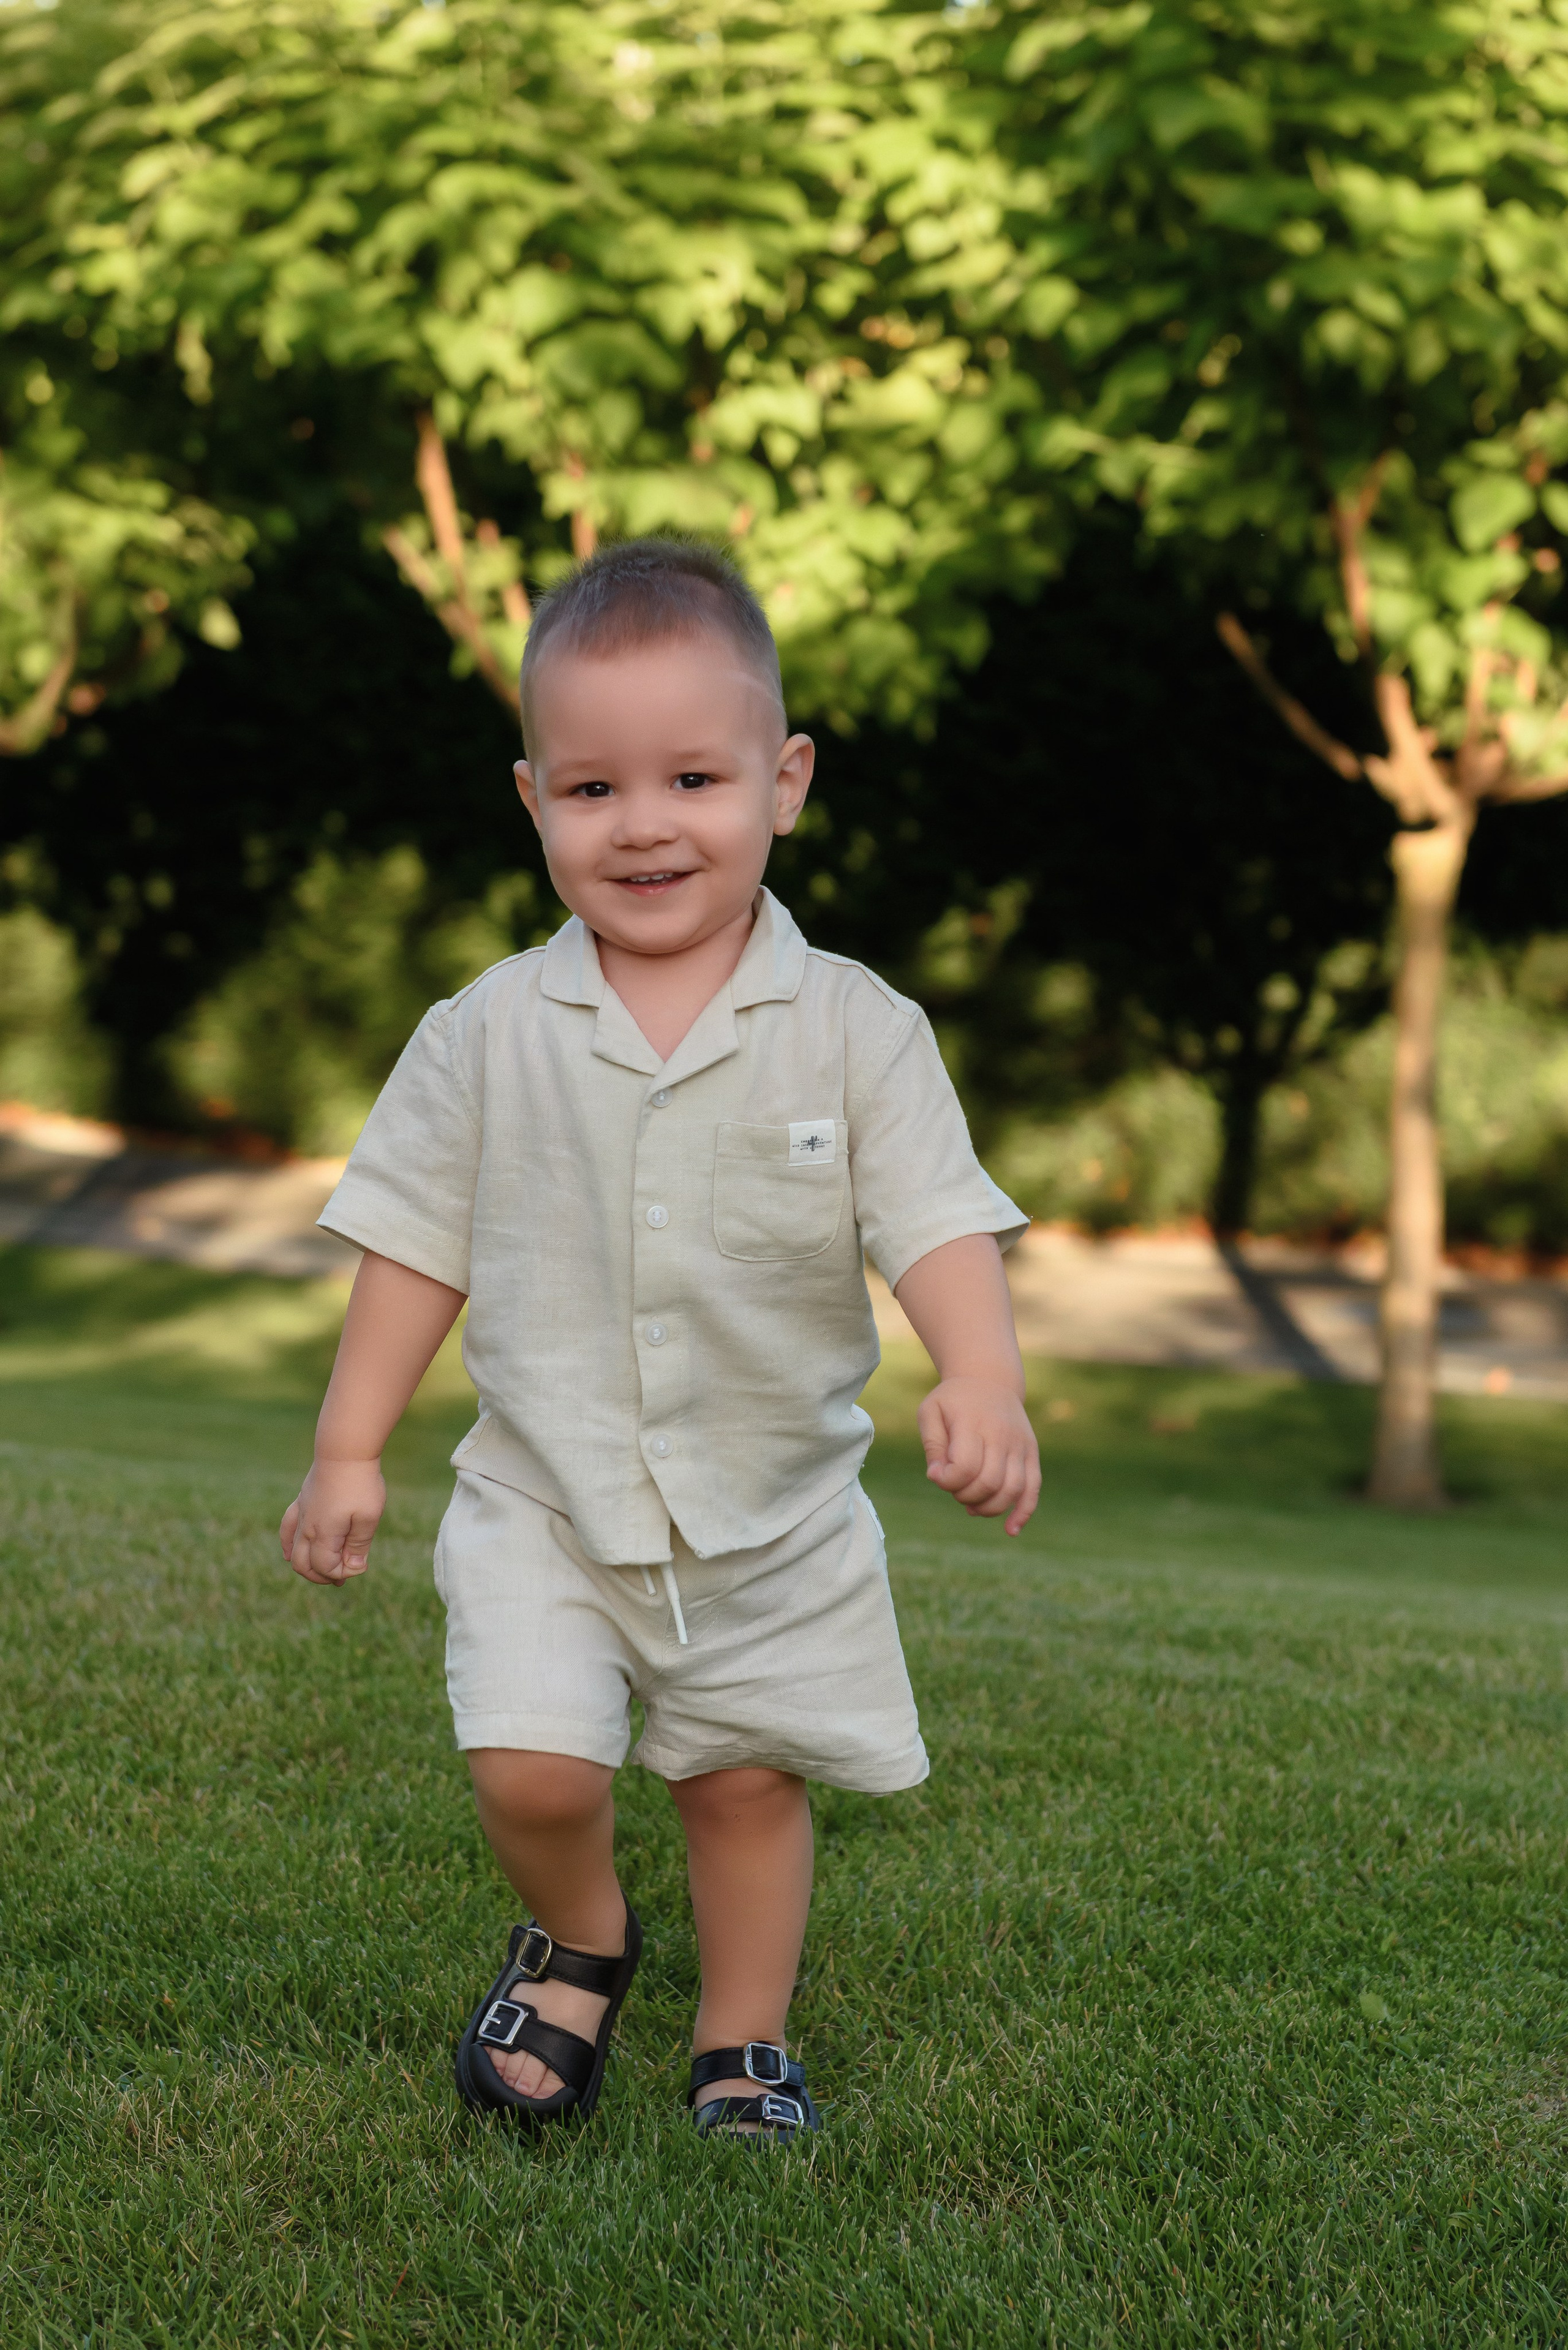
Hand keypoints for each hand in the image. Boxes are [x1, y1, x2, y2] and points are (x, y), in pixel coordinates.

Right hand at [279, 1457, 386, 1584]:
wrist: (344, 1449)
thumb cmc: (360, 1483)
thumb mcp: (369, 1517)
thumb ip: (359, 1546)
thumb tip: (353, 1569)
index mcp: (323, 1534)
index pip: (325, 1568)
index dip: (343, 1573)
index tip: (362, 1564)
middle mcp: (306, 1528)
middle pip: (304, 1566)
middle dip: (323, 1577)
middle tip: (344, 1577)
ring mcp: (301, 1515)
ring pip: (293, 1551)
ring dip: (308, 1565)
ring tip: (325, 1572)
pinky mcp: (300, 1502)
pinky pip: (286, 1530)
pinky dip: (287, 1546)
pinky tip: (289, 1554)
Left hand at [918, 1377, 1040, 1536]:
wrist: (989, 1379)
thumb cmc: (953, 1400)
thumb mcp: (931, 1412)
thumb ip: (931, 1445)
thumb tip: (936, 1477)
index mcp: (973, 1423)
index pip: (964, 1466)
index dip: (947, 1481)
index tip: (936, 1475)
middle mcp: (1001, 1435)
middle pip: (988, 1482)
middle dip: (965, 1496)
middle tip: (954, 1487)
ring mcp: (1020, 1445)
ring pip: (1012, 1489)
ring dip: (989, 1507)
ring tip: (972, 1505)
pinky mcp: (1031, 1453)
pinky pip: (1033, 1488)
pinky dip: (1023, 1512)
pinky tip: (1010, 1530)